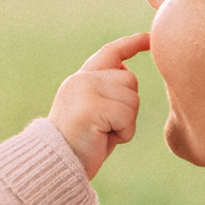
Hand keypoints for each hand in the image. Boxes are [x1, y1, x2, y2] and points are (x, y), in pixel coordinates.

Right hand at [48, 32, 150, 179]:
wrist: (54, 166)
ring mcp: (85, 90)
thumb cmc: (80, 146)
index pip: (110, 53)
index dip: (132, 44)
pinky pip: (127, 117)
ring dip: (126, 123)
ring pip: (132, 99)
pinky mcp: (90, 107)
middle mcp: (82, 79)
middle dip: (128, 107)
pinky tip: (102, 138)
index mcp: (81, 79)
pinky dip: (123, 133)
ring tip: (102, 134)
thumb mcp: (96, 112)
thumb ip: (109, 91)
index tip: (149, 38)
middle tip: (105, 127)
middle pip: (130, 81)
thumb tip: (126, 71)